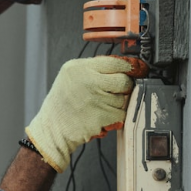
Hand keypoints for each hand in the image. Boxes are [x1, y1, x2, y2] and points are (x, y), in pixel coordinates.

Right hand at [25, 56, 147, 172]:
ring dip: (117, 104)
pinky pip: (122, 114)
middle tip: (115, 92)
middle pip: (124, 80)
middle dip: (124, 87)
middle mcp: (88, 81)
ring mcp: (96, 99)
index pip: (115, 61)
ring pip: (124, 99)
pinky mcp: (103, 116)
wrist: (52, 129)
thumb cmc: (61, 104)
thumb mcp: (70, 76)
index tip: (137, 69)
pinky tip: (102, 116)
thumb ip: (94, 68)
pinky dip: (116, 117)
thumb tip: (124, 66)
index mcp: (79, 68)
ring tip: (100, 106)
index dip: (130, 66)